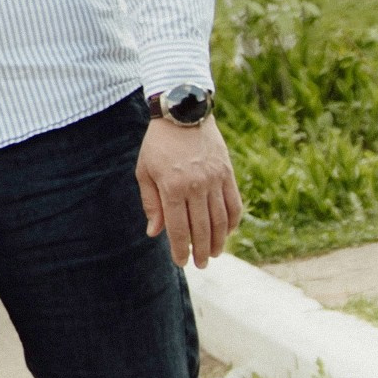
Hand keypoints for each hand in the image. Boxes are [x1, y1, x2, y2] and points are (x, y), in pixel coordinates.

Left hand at [135, 116, 242, 268]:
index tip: (181, 263)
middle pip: (201, 228)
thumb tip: (154, 234)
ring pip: (219, 219)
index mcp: (172, 187)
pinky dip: (232, 221)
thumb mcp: (144, 171)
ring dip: (218, 241)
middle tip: (200, 264)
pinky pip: (233, 203)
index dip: (180, 249)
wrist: (183, 113)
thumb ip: (150, 204)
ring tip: (214, 254)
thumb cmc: (158, 144)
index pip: (178, 228)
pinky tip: (227, 233)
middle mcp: (196, 186)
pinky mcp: (227, 173)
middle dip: (200, 251)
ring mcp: (214, 179)